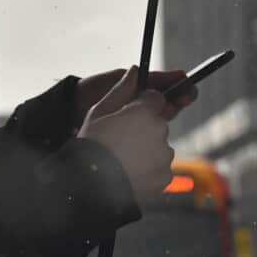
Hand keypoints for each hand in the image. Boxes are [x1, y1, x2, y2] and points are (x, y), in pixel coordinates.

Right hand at [77, 66, 175, 203]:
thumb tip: (135, 70)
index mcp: (145, 112)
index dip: (141, 105)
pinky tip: (128, 171)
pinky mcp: (165, 177)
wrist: (90, 185)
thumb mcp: (99, 111)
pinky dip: (148, 169)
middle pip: (157, 122)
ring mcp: (165, 156)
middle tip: (118, 140)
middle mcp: (160, 132)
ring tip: (121, 159)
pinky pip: (159, 167)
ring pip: (159, 145)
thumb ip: (122, 89)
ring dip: (146, 149)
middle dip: (143, 128)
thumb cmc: (91, 144)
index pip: (156, 98)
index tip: (127, 116)